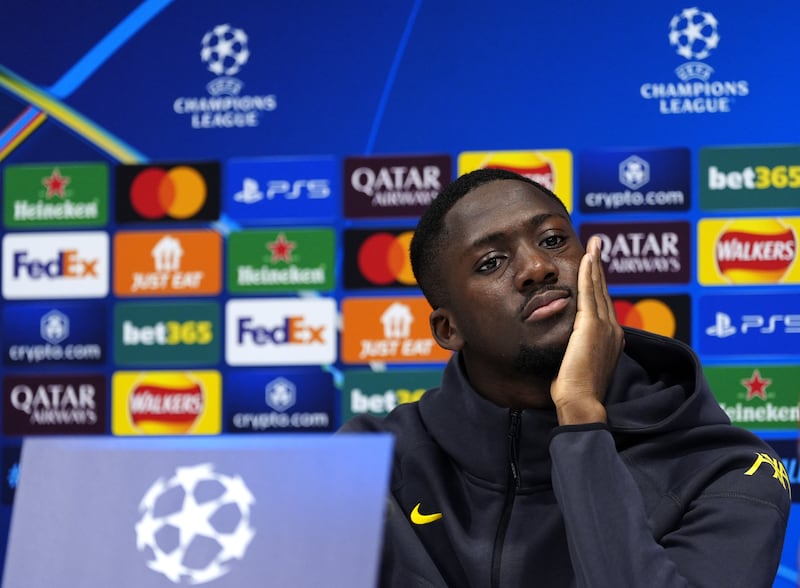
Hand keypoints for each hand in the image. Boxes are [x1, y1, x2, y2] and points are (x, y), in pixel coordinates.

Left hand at [550, 236, 623, 424]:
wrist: (580, 403)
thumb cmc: (575, 392)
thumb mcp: (577, 365)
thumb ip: (575, 351)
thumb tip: (567, 349)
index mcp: (610, 340)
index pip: (602, 305)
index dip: (597, 284)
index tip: (593, 266)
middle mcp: (612, 330)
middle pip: (603, 291)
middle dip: (599, 266)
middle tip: (597, 243)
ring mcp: (604, 327)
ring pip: (598, 288)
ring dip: (595, 263)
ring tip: (594, 243)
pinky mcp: (592, 326)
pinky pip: (589, 292)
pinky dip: (588, 273)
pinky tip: (586, 258)